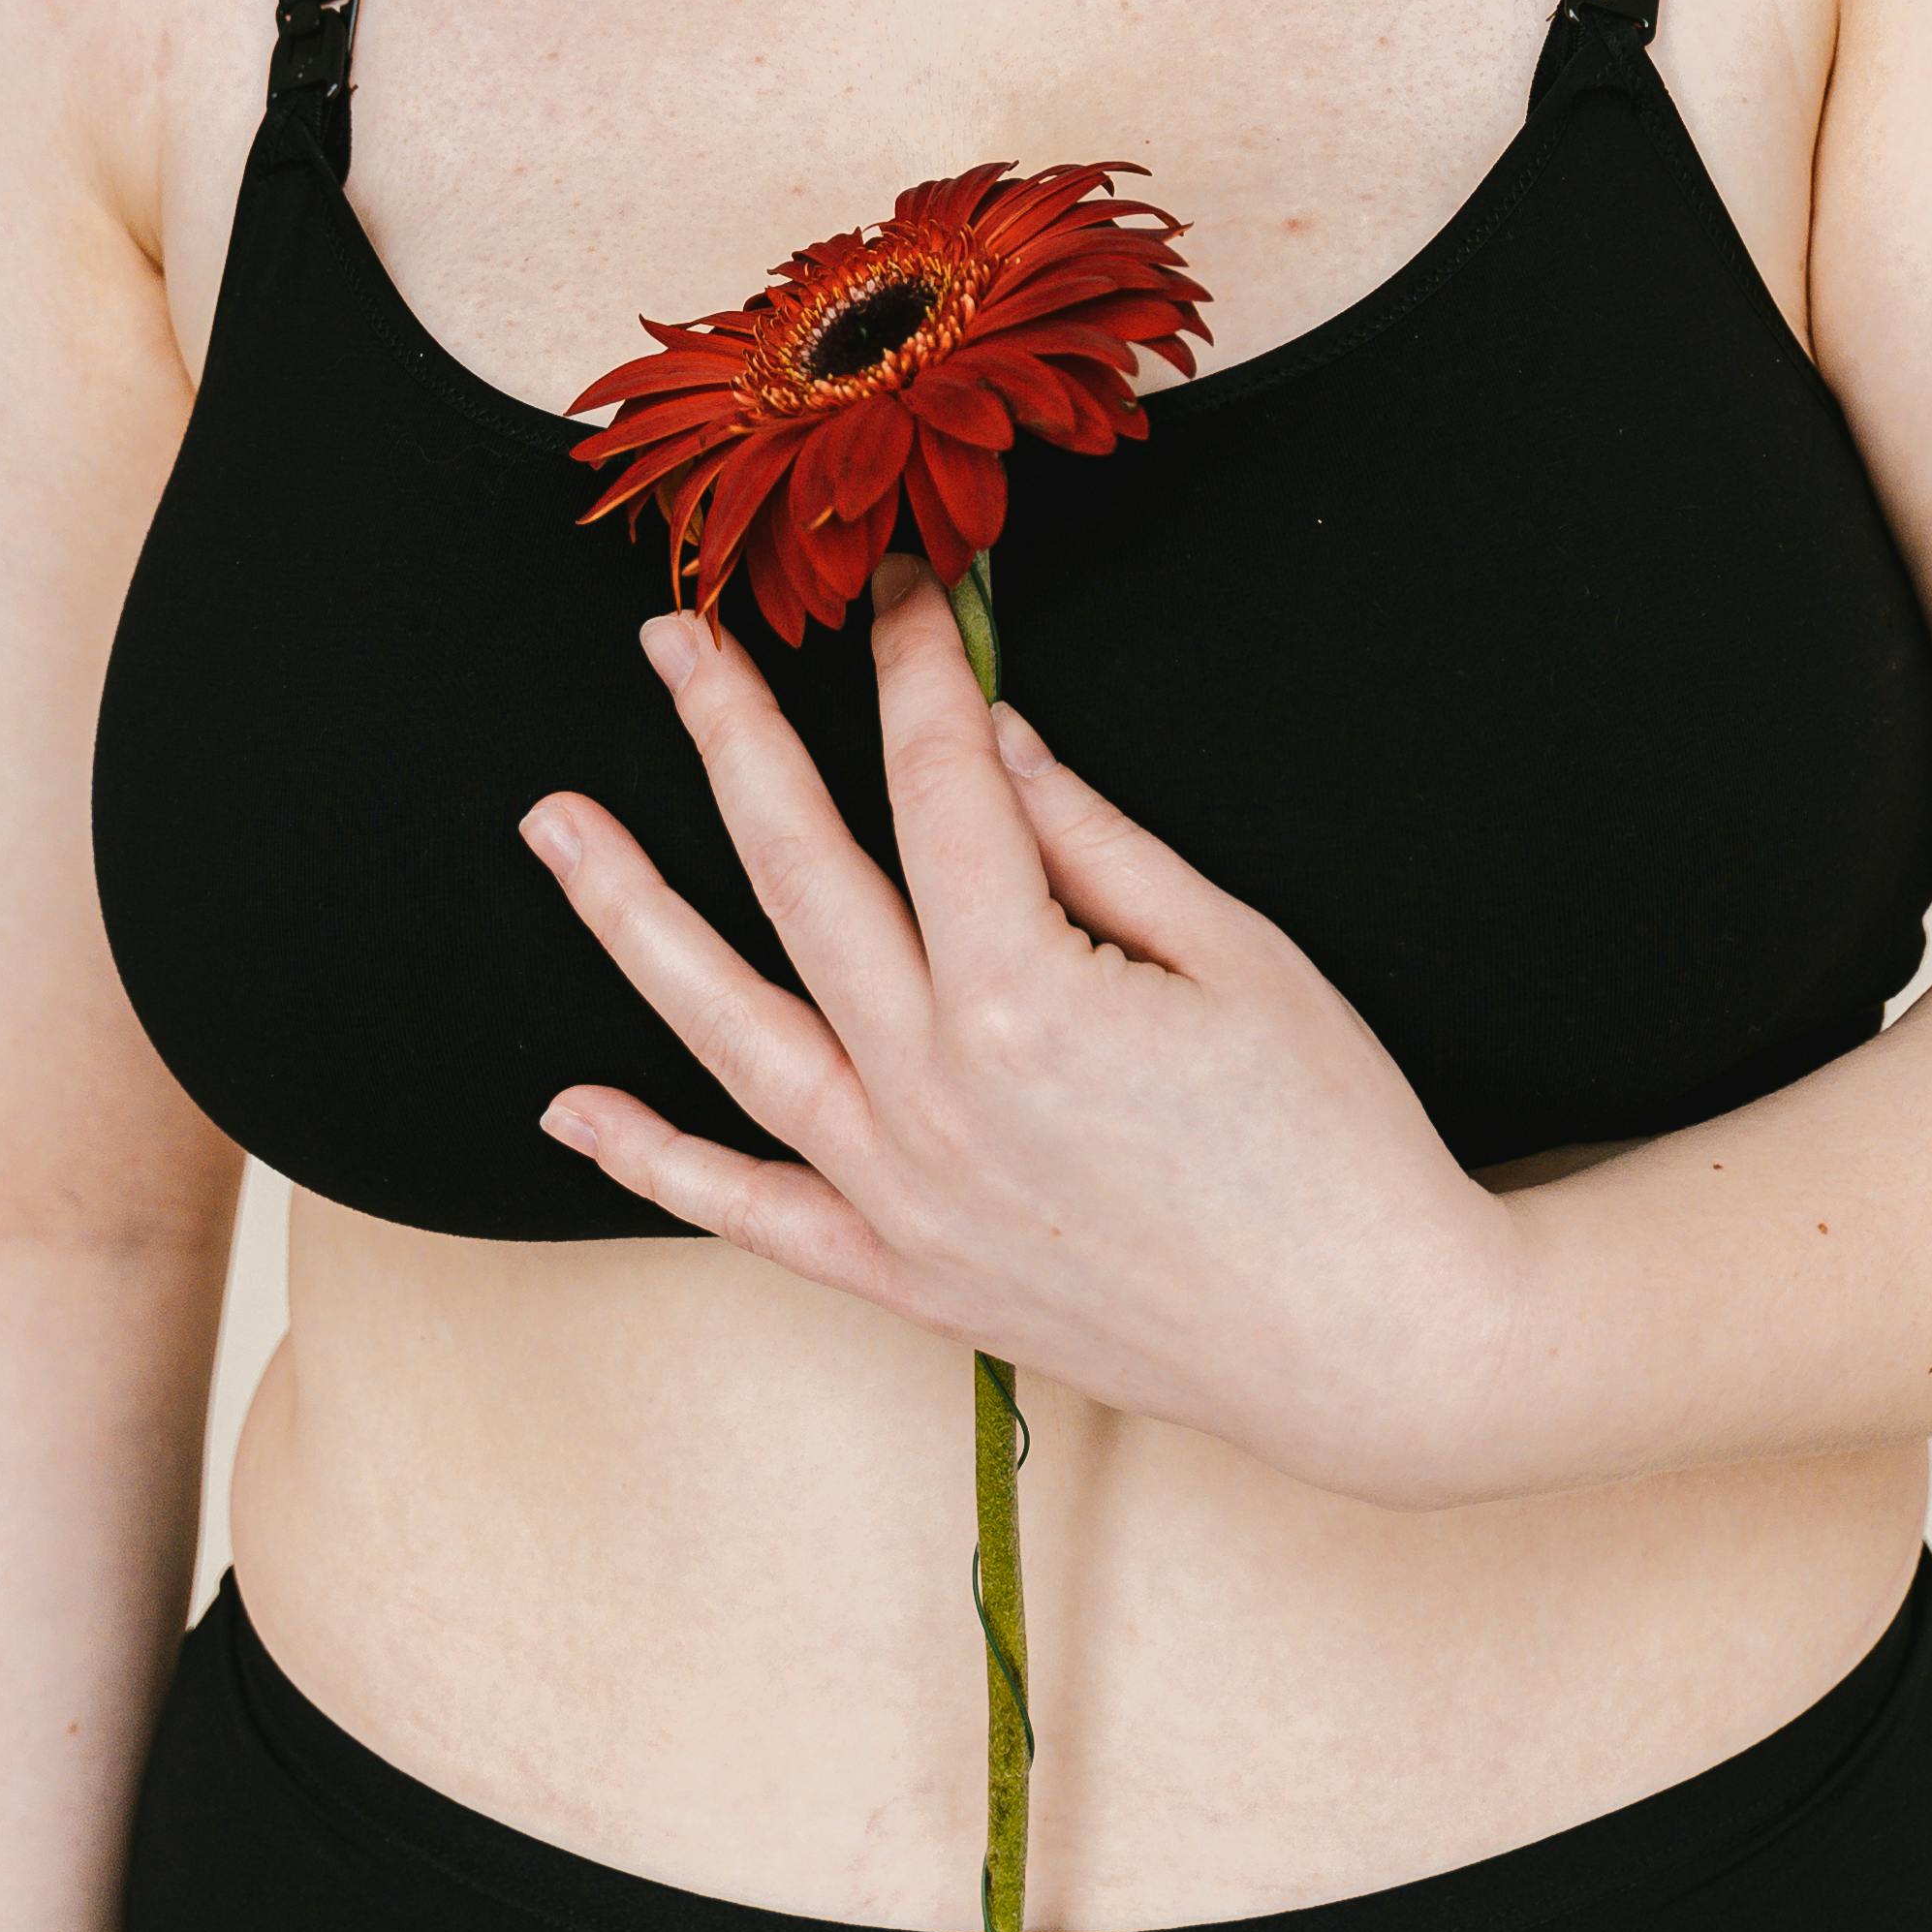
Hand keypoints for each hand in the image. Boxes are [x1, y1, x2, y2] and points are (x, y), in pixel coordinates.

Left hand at [522, 559, 1527, 1509]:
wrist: (1376, 1345)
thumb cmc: (1333, 1143)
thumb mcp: (1237, 954)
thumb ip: (1092, 841)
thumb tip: (986, 742)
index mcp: (1024, 996)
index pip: (938, 785)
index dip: (916, 666)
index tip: (898, 586)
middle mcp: (934, 1095)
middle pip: (800, 876)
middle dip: (732, 737)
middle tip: (670, 639)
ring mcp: (906, 1196)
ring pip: (732, 1033)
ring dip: (634, 918)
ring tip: (556, 827)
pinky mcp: (910, 1279)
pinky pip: (754, 1215)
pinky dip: (656, 1164)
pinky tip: (573, 1110)